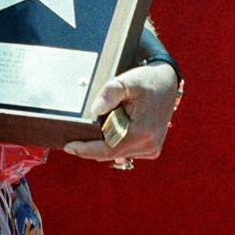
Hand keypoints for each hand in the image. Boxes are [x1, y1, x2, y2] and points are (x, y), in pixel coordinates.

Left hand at [63, 63, 178, 164]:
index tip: (68, 146)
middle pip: (109, 154)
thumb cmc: (146, 81)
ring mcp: (151, 150)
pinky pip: (124, 151)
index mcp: (142, 133)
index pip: (107, 150)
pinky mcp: (151, 149)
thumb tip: (94, 109)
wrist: (167, 83)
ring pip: (116, 154)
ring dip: (103, 144)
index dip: (85, 150)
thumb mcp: (126, 81)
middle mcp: (148, 146)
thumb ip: (109, 93)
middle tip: (73, 137)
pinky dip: (114, 143)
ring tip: (100, 124)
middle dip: (90, 147)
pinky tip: (111, 129)